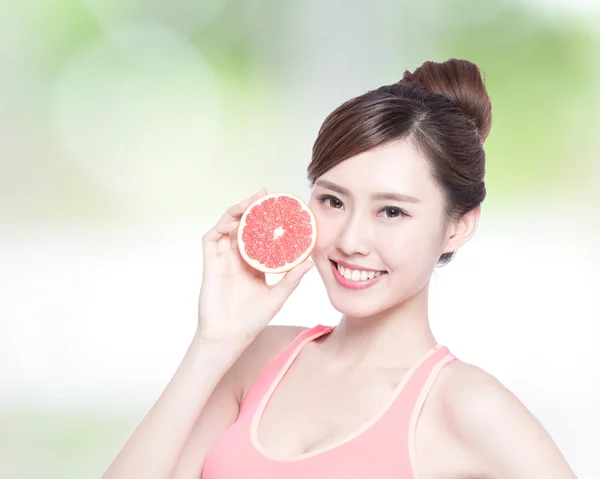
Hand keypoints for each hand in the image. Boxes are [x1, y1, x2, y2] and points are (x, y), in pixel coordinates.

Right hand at [197, 188, 313, 345]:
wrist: (229, 337)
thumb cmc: (251, 321)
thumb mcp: (277, 297)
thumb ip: (291, 279)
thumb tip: (309, 262)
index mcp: (254, 264)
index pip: (261, 235)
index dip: (268, 220)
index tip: (282, 207)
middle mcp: (238, 258)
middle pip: (244, 225)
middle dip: (253, 208)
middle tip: (266, 195)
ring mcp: (223, 259)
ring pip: (228, 227)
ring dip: (238, 211)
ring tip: (252, 201)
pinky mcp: (210, 262)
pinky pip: (212, 237)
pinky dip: (222, 225)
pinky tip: (235, 219)